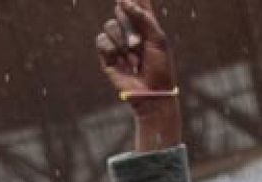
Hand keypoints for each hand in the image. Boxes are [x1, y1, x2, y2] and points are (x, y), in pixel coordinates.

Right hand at [96, 0, 181, 151]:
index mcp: (145, 25)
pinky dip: (111, 50)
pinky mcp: (106, 55)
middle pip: (121, 11)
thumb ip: (143, 17)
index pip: (137, 3)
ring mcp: (117, 42)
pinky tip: (121, 62)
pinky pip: (102, 40)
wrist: (152, 93)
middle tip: (138, 45)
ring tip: (133, 58)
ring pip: (110, 25)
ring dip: (122, 41)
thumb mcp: (158, 38)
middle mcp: (130, 31)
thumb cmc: (160, 67)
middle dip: (129, 27)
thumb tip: (123, 1)